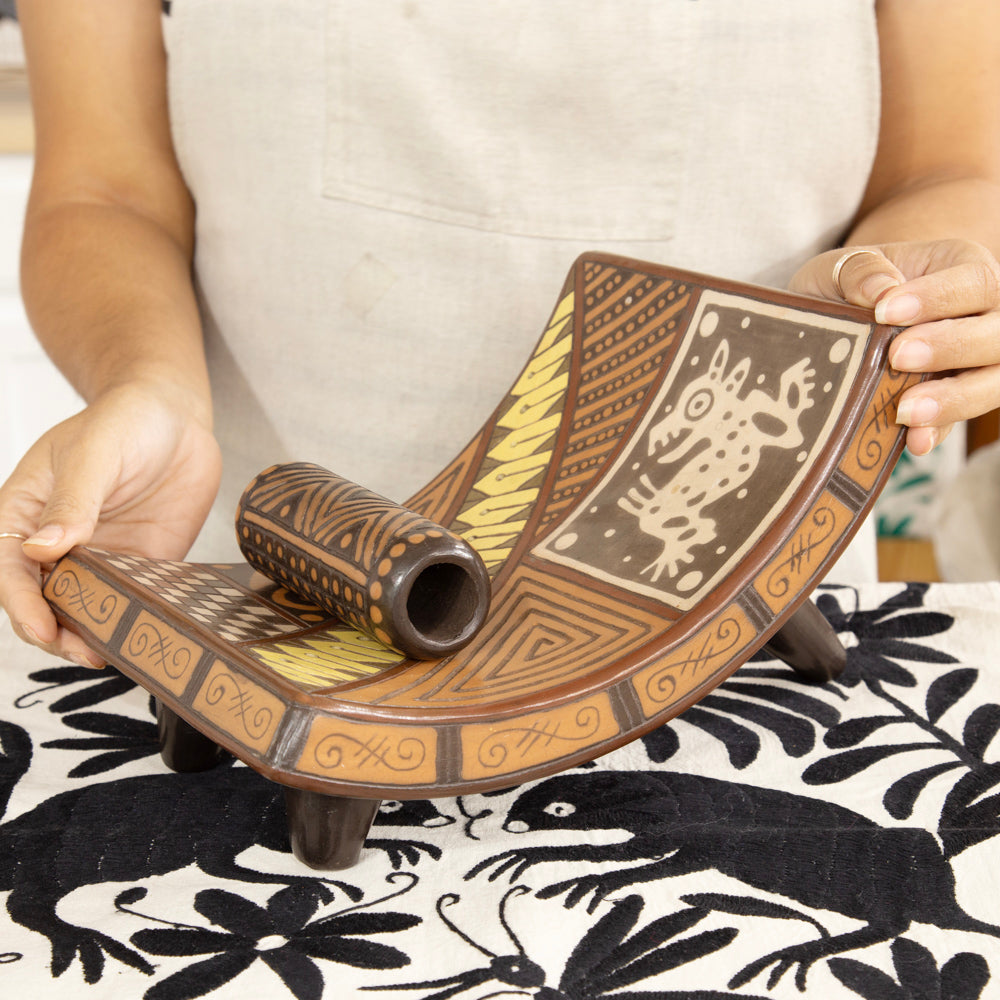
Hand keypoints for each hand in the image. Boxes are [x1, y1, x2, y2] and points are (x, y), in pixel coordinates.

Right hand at [0, 382, 221, 665]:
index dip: (23, 605)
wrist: (176, 414)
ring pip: (83, 609)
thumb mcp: (95, 453)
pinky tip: (147, 635)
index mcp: (24, 513)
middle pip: (42, 601)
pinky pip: (130, 600)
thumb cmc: (124, 420)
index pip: (9, 570)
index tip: (44, 630)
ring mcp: (98, 556)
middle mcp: (56, 543)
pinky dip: (133, 620)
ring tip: (114, 655)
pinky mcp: (139, 562)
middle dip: (56, 633)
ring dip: (93, 636)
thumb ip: (72, 501)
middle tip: (86, 655)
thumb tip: (40, 548)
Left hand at [789, 238, 999, 455]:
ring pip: (992, 382)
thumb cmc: (852, 282)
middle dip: (951, 347)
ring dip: (953, 398)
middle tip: (898, 357)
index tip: (884, 311)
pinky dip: (938, 431)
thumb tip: (879, 292)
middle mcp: (985, 315)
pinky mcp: (953, 401)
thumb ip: (860, 270)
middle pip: (998, 334)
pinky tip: (914, 442)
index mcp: (965, 267)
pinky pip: (957, 421)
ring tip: (906, 410)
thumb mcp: (844, 265)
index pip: (973, 282)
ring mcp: (976, 363)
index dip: (937, 298)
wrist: (847, 312)